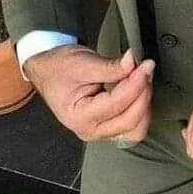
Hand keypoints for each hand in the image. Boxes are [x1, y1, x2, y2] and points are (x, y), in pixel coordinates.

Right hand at [23, 45, 153, 142]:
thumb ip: (112, 66)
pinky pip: (132, 126)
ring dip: (144, 105)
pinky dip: (140, 110)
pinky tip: (139, 92)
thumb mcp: (83, 63)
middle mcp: (90, 130)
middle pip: (130, 121)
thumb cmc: (58, 68)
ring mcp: (99, 131)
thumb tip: (133, 62)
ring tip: (142, 81)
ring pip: (135, 129)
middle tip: (145, 70)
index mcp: (79, 116)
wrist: (46, 71)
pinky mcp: (108, 127)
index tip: (146, 66)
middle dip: (143, 94)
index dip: (136, 83)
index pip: (118, 103)